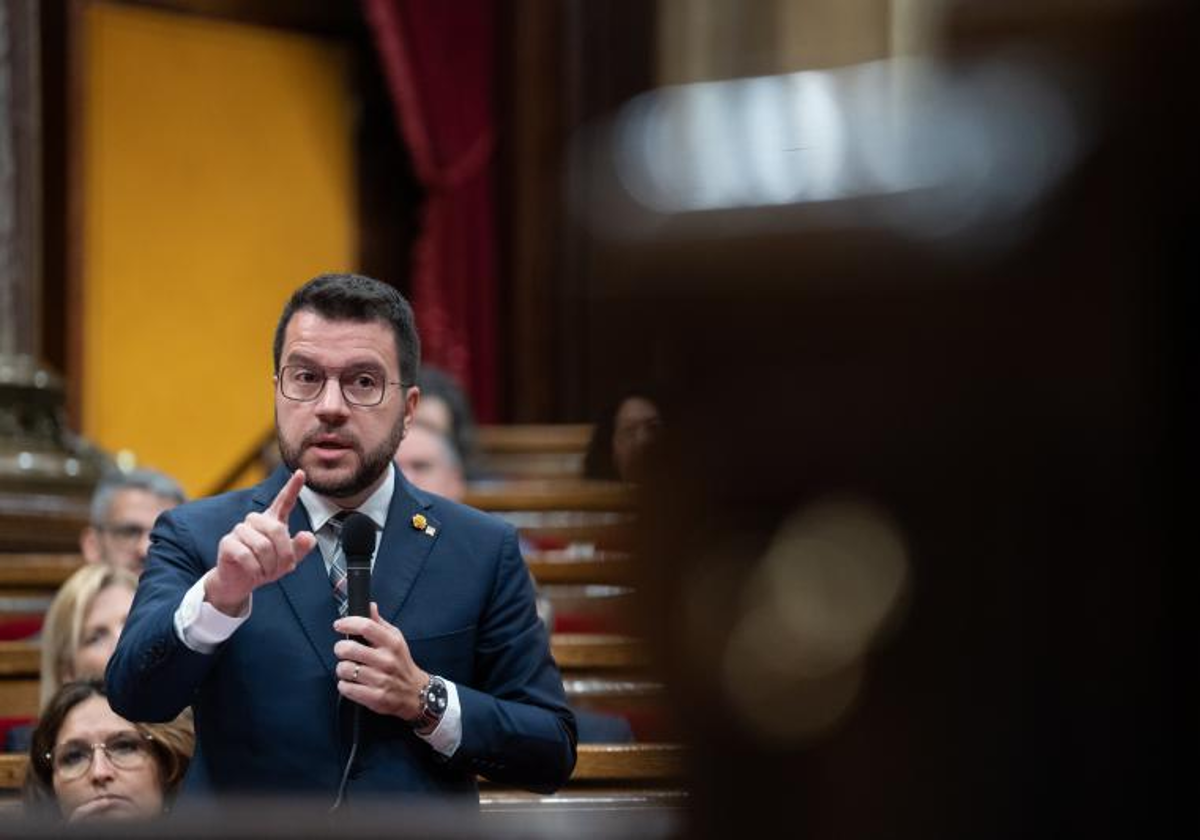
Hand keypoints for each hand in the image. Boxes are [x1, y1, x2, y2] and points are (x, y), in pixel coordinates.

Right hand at [205, 469, 316, 615]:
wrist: (240, 582)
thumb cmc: (265, 566)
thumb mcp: (288, 561)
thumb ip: (300, 548)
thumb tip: (308, 536)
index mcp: (272, 521)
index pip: (284, 501)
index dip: (293, 487)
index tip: (302, 472)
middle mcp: (255, 521)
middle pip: (277, 530)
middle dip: (284, 554)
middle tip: (282, 569)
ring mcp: (239, 530)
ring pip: (263, 545)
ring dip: (269, 565)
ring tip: (266, 572)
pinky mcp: (227, 542)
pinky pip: (246, 555)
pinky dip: (255, 569)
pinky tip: (254, 573)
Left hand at [333, 602, 427, 721]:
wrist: (415, 693)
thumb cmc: (401, 663)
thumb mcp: (396, 639)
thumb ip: (379, 623)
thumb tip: (370, 606)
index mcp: (392, 643)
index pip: (366, 626)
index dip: (348, 623)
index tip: (339, 625)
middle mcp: (387, 660)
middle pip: (349, 648)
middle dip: (340, 648)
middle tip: (343, 651)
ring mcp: (380, 680)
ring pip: (344, 669)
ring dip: (342, 668)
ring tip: (349, 669)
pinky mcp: (374, 697)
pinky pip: (346, 688)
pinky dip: (344, 685)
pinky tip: (352, 683)